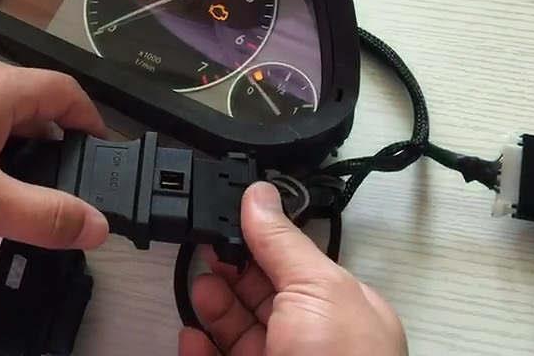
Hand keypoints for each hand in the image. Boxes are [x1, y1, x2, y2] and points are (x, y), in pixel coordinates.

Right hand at [178, 182, 406, 355]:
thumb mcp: (317, 290)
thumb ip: (282, 243)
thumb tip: (259, 194)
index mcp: (344, 310)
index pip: (296, 262)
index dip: (259, 239)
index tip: (225, 220)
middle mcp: (315, 343)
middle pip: (263, 296)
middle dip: (230, 271)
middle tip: (203, 249)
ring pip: (238, 332)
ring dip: (213, 308)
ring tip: (197, 290)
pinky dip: (200, 350)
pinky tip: (190, 338)